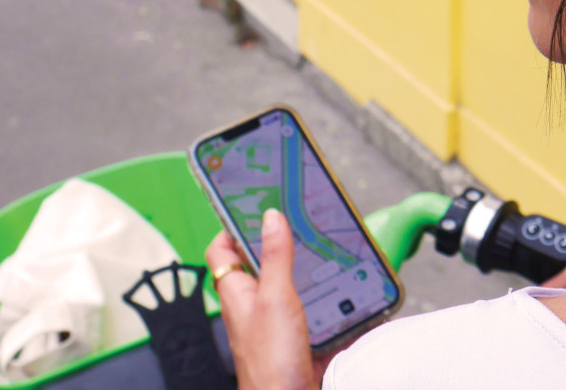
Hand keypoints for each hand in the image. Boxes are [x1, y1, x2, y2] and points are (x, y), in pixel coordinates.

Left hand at [207, 209, 332, 389]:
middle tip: (298, 219)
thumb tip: (271, 217)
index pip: (222, 250)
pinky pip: (309, 306)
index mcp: (237, 292)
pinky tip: (343, 288)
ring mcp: (274, 320)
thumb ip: (275, 258)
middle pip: (258, 263)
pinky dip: (325, 295)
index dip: (233, 225)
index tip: (253, 203)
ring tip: (325, 246)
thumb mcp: (275, 298)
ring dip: (305, 267)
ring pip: (287, 283)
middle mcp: (252, 304)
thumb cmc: (270, 362)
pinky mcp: (297, 335)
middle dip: (278, 241)